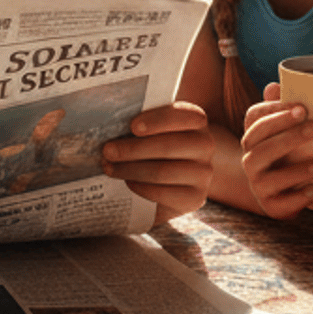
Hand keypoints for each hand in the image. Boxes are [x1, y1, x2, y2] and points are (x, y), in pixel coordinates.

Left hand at [102, 100, 211, 222]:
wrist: (170, 180)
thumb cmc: (153, 146)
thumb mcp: (150, 130)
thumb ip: (139, 123)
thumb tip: (110, 124)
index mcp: (195, 121)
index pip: (185, 116)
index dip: (159, 120)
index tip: (132, 126)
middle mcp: (205, 145)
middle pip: (168, 146)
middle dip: (133, 149)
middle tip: (107, 150)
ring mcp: (203, 173)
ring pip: (163, 171)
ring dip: (130, 169)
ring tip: (109, 167)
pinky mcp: (195, 198)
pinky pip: (164, 193)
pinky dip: (141, 187)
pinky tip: (127, 182)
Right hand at [238, 87, 312, 219]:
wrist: (277, 192)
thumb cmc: (286, 153)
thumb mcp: (283, 130)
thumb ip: (280, 108)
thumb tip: (275, 85)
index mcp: (253, 136)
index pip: (255, 119)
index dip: (275, 111)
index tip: (302, 107)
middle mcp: (250, 159)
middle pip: (261, 146)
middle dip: (288, 136)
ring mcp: (258, 184)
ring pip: (269, 177)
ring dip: (297, 170)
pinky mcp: (270, 206)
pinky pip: (280, 203)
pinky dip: (297, 197)